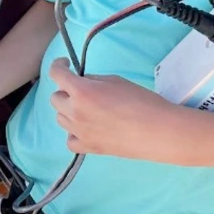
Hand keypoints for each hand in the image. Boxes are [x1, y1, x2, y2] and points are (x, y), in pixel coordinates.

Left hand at [48, 58, 186, 163]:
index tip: (65, 65)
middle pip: (55, 98)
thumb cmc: (141, 101)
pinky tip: (87, 129)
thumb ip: (93, 80)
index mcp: (82, 91)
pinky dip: (74, 133)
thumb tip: (82, 82)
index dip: (58, 66)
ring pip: (60, 118)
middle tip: (82, 90)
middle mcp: (75, 112)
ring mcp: (79, 132)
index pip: (56, 74)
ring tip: (88, 109)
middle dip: (66, 91)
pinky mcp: (88, 148)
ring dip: (69, 110)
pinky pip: (70, 139)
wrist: (158, 131)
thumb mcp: (115, 81)